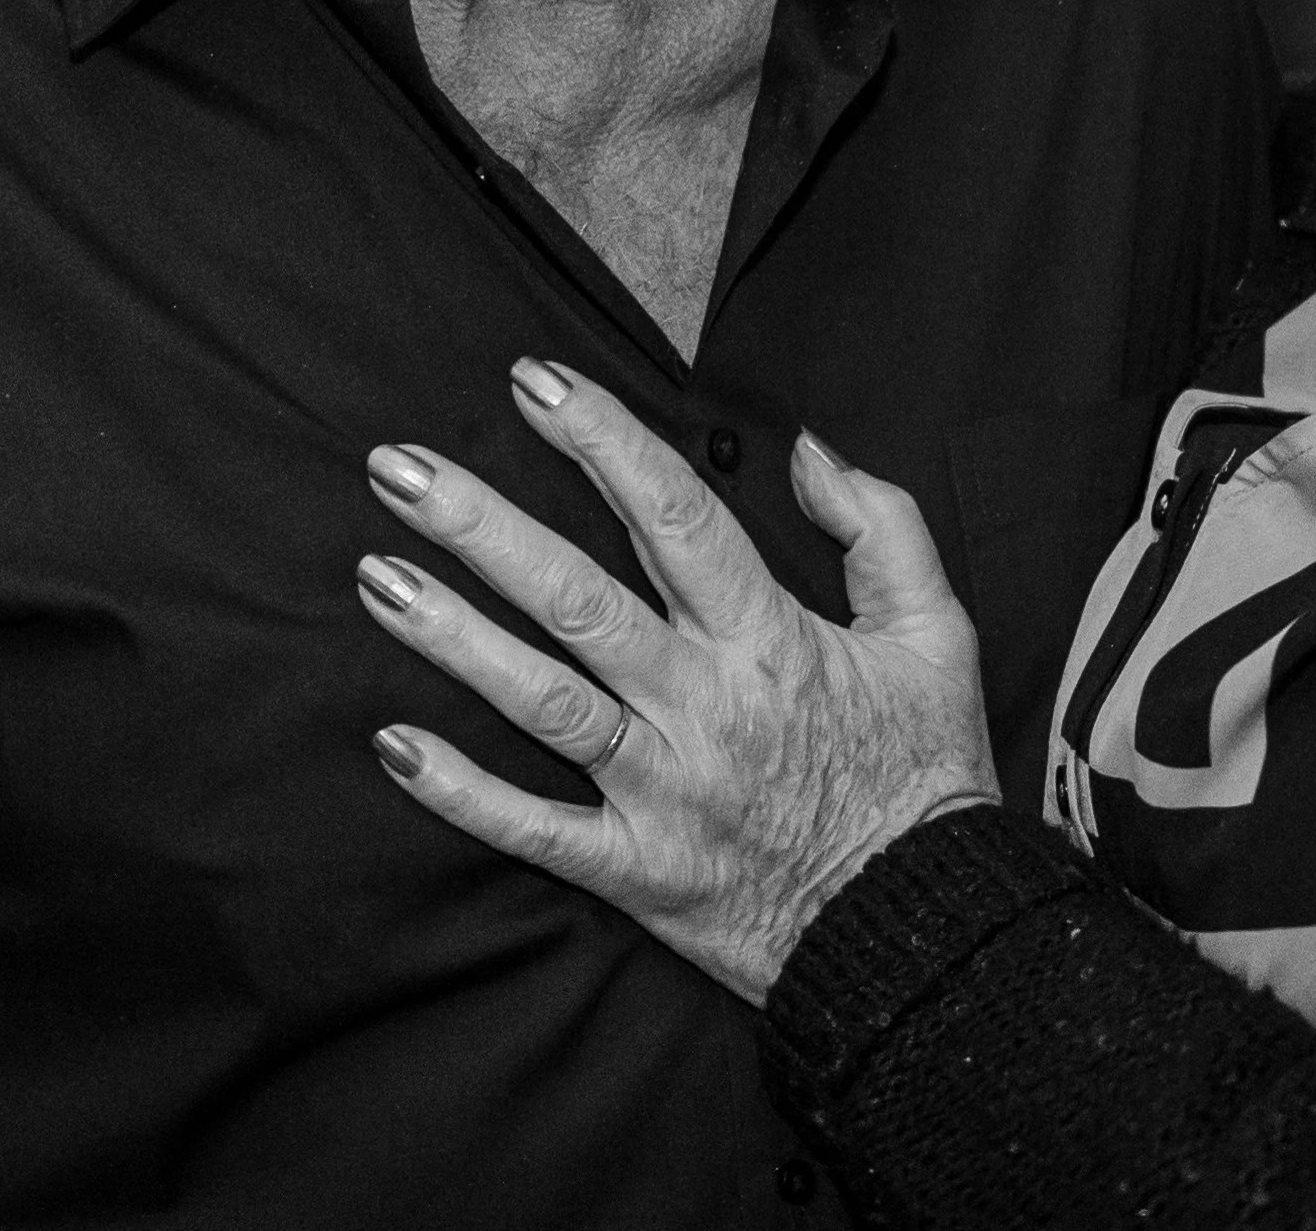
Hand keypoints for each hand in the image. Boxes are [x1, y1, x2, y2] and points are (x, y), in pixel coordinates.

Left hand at [357, 359, 1001, 1003]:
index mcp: (771, 640)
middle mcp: (706, 706)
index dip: (600, 440)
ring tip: (377, 577)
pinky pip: (538, 831)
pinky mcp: (641, 871)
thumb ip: (882, 526)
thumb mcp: (938, 635)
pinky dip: (463, 792)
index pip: (674, 516)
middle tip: (399, 467)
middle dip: (481, 525)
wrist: (925, 934)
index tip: (533, 381)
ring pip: (544, 701)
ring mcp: (666, 791)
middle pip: (577, 598)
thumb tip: (810, 450)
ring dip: (454, 638)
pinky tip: (393, 746)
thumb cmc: (925, 779)